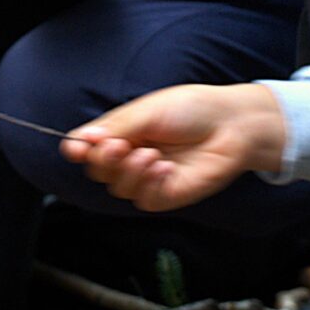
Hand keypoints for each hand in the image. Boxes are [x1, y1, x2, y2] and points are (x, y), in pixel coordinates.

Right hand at [60, 82, 288, 210]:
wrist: (233, 125)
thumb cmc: (192, 110)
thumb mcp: (147, 112)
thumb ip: (114, 128)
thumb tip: (78, 141)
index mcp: (123, 134)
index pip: (89, 148)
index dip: (78, 150)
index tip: (76, 149)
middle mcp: (131, 157)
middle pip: (98, 171)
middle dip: (104, 161)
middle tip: (119, 146)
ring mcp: (149, 178)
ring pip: (118, 188)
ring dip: (129, 172)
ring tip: (151, 154)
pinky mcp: (168, 194)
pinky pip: (144, 199)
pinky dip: (149, 184)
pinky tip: (165, 168)